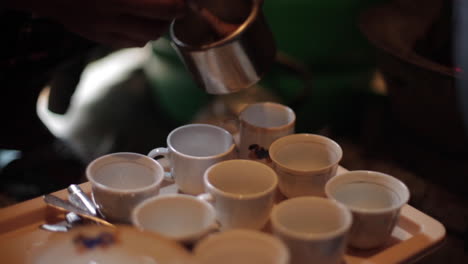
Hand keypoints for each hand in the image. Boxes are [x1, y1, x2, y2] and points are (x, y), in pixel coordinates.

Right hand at [5, 0, 186, 47]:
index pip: (166, 8)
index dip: (179, 4)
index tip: (183, 1)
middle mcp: (111, 17)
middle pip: (158, 29)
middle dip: (170, 18)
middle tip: (173, 6)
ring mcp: (102, 31)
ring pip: (145, 39)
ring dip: (156, 28)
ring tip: (155, 14)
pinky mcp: (96, 38)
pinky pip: (129, 43)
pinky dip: (139, 34)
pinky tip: (136, 20)